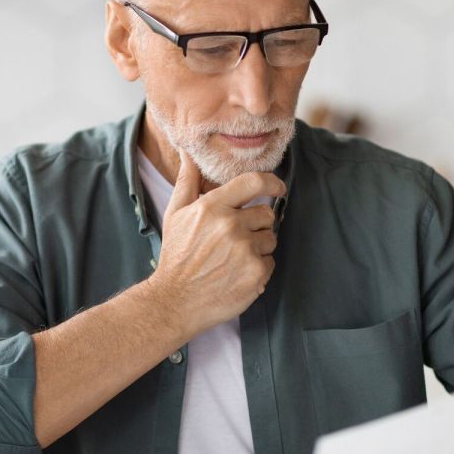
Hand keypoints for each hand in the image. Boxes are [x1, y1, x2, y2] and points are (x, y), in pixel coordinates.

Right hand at [146, 148, 285, 336]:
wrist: (175, 300)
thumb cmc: (176, 255)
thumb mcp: (175, 214)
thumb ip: (187, 181)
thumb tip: (188, 153)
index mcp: (212, 207)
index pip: (253, 182)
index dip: (272, 182)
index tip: (277, 188)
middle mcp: (230, 226)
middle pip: (265, 214)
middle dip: (255, 224)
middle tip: (233, 239)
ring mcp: (245, 251)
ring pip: (270, 239)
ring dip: (257, 247)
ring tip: (233, 258)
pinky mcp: (256, 274)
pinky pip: (270, 262)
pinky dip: (258, 268)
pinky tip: (237, 273)